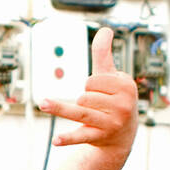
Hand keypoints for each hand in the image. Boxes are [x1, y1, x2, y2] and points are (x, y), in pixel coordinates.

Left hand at [39, 26, 138, 154]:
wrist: (123, 135)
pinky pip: (81, 136)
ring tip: (43, 103)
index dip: (90, 84)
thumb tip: (105, 29)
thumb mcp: (111, 77)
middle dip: (83, 98)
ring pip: (80, 112)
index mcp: (126, 87)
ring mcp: (110, 123)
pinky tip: (55, 140)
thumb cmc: (114, 100)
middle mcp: (122, 106)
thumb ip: (104, 55)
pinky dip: (68, 138)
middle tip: (94, 105)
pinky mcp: (98, 137)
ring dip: (60, 108)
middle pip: (85, 96)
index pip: (94, 80)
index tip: (99, 91)